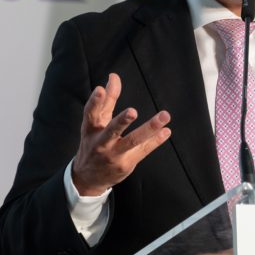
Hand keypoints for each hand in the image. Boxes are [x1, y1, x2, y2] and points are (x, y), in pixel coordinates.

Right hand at [71, 73, 170, 195]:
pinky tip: (166, 131)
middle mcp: (100, 143)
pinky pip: (143, 151)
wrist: (89, 177)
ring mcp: (113, 155)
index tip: (99, 89)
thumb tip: (114, 76)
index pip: (90, 113)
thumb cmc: (94, 142)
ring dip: (149, 129)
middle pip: (111, 131)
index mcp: (90, 129)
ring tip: (164, 116)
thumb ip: (107, 99)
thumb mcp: (96, 122)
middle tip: (133, 111)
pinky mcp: (126, 164)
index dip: (94, 102)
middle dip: (122, 121)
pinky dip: (155, 141)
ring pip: (132, 142)